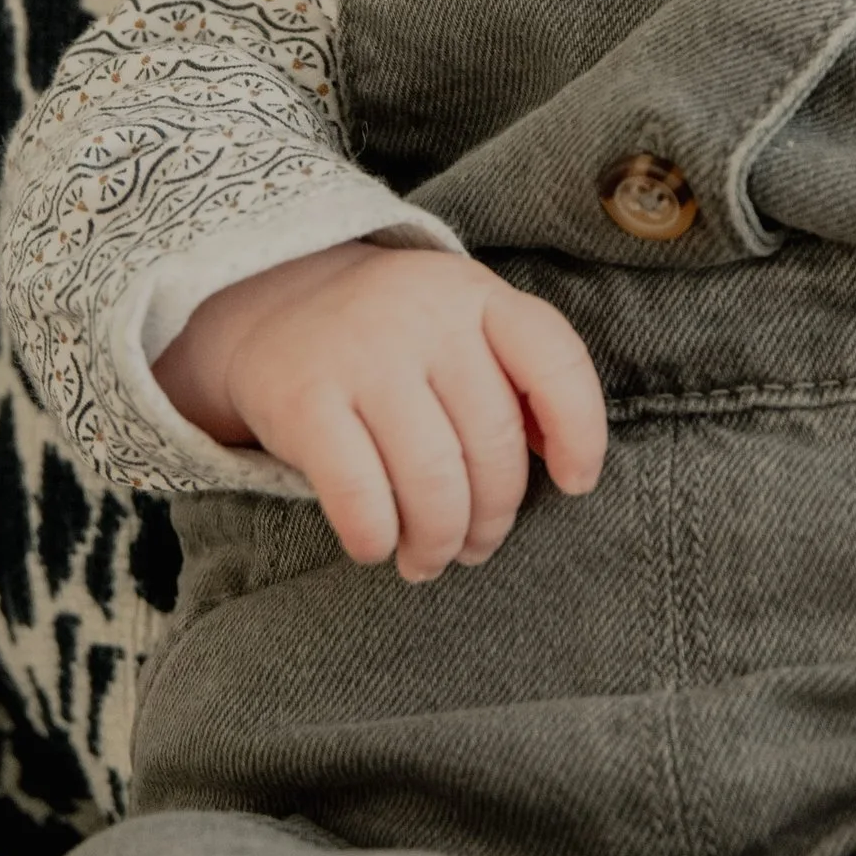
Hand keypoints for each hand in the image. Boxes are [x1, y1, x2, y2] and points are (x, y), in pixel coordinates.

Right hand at [156, 242, 605, 577]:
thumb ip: (519, 378)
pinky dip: (377, 537)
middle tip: (476, 544)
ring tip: (430, 558)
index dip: (581, 433)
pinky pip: (359, 495)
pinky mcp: (304, 399)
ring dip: (438, 541)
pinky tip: (377, 545)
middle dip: (494, 516)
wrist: (274, 300)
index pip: (556, 362)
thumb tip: (566, 465)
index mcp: (478, 297)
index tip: (576, 485)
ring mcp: (361, 354)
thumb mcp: (465, 325)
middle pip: (492, 444)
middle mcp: (425, 317)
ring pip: (432, 479)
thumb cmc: (398, 339)